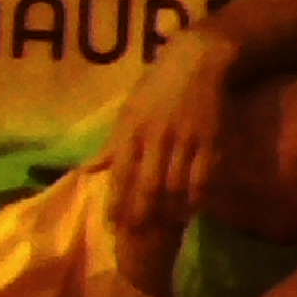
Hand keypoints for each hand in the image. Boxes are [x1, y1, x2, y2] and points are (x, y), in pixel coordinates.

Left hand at [101, 36, 236, 247]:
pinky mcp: (210, 139)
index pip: (120, 176)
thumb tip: (86, 172)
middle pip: (148, 187)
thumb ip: (112, 146)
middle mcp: (156, 138)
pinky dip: (198, 197)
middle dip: (142, 215)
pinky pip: (203, 177)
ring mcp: (185, 139)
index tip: (114, 226)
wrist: (196, 60)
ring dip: (171, 210)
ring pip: (176, 186)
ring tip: (166, 226)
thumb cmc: (157, 86)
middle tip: (139, 236)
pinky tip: (194, 207)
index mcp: (131, 131)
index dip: (117, 204)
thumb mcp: (128, 111)